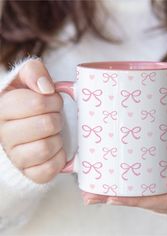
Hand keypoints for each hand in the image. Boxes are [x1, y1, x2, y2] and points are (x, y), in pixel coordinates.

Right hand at [0, 59, 65, 183]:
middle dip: (57, 118)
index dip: (53, 100)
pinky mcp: (30, 173)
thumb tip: (46, 87)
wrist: (29, 131)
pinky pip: (49, 168)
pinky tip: (55, 149)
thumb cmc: (30, 105)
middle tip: (55, 118)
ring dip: (58, 138)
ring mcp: (16, 157)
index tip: (53, 101)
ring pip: (47, 147)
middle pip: (46, 124)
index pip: (36, 102)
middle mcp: (4, 135)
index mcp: (3, 110)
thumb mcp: (27, 81)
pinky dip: (59, 157)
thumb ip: (33, 72)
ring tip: (54, 133)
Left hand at [82, 162, 166, 213]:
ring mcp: (155, 191)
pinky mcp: (153, 183)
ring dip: (110, 191)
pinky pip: (135, 186)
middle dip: (109, 197)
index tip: (107, 198)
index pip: (145, 201)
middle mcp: (160, 198)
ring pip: (130, 193)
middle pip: (132, 199)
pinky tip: (109, 180)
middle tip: (88, 196)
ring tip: (90, 189)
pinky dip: (120, 184)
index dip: (125, 200)